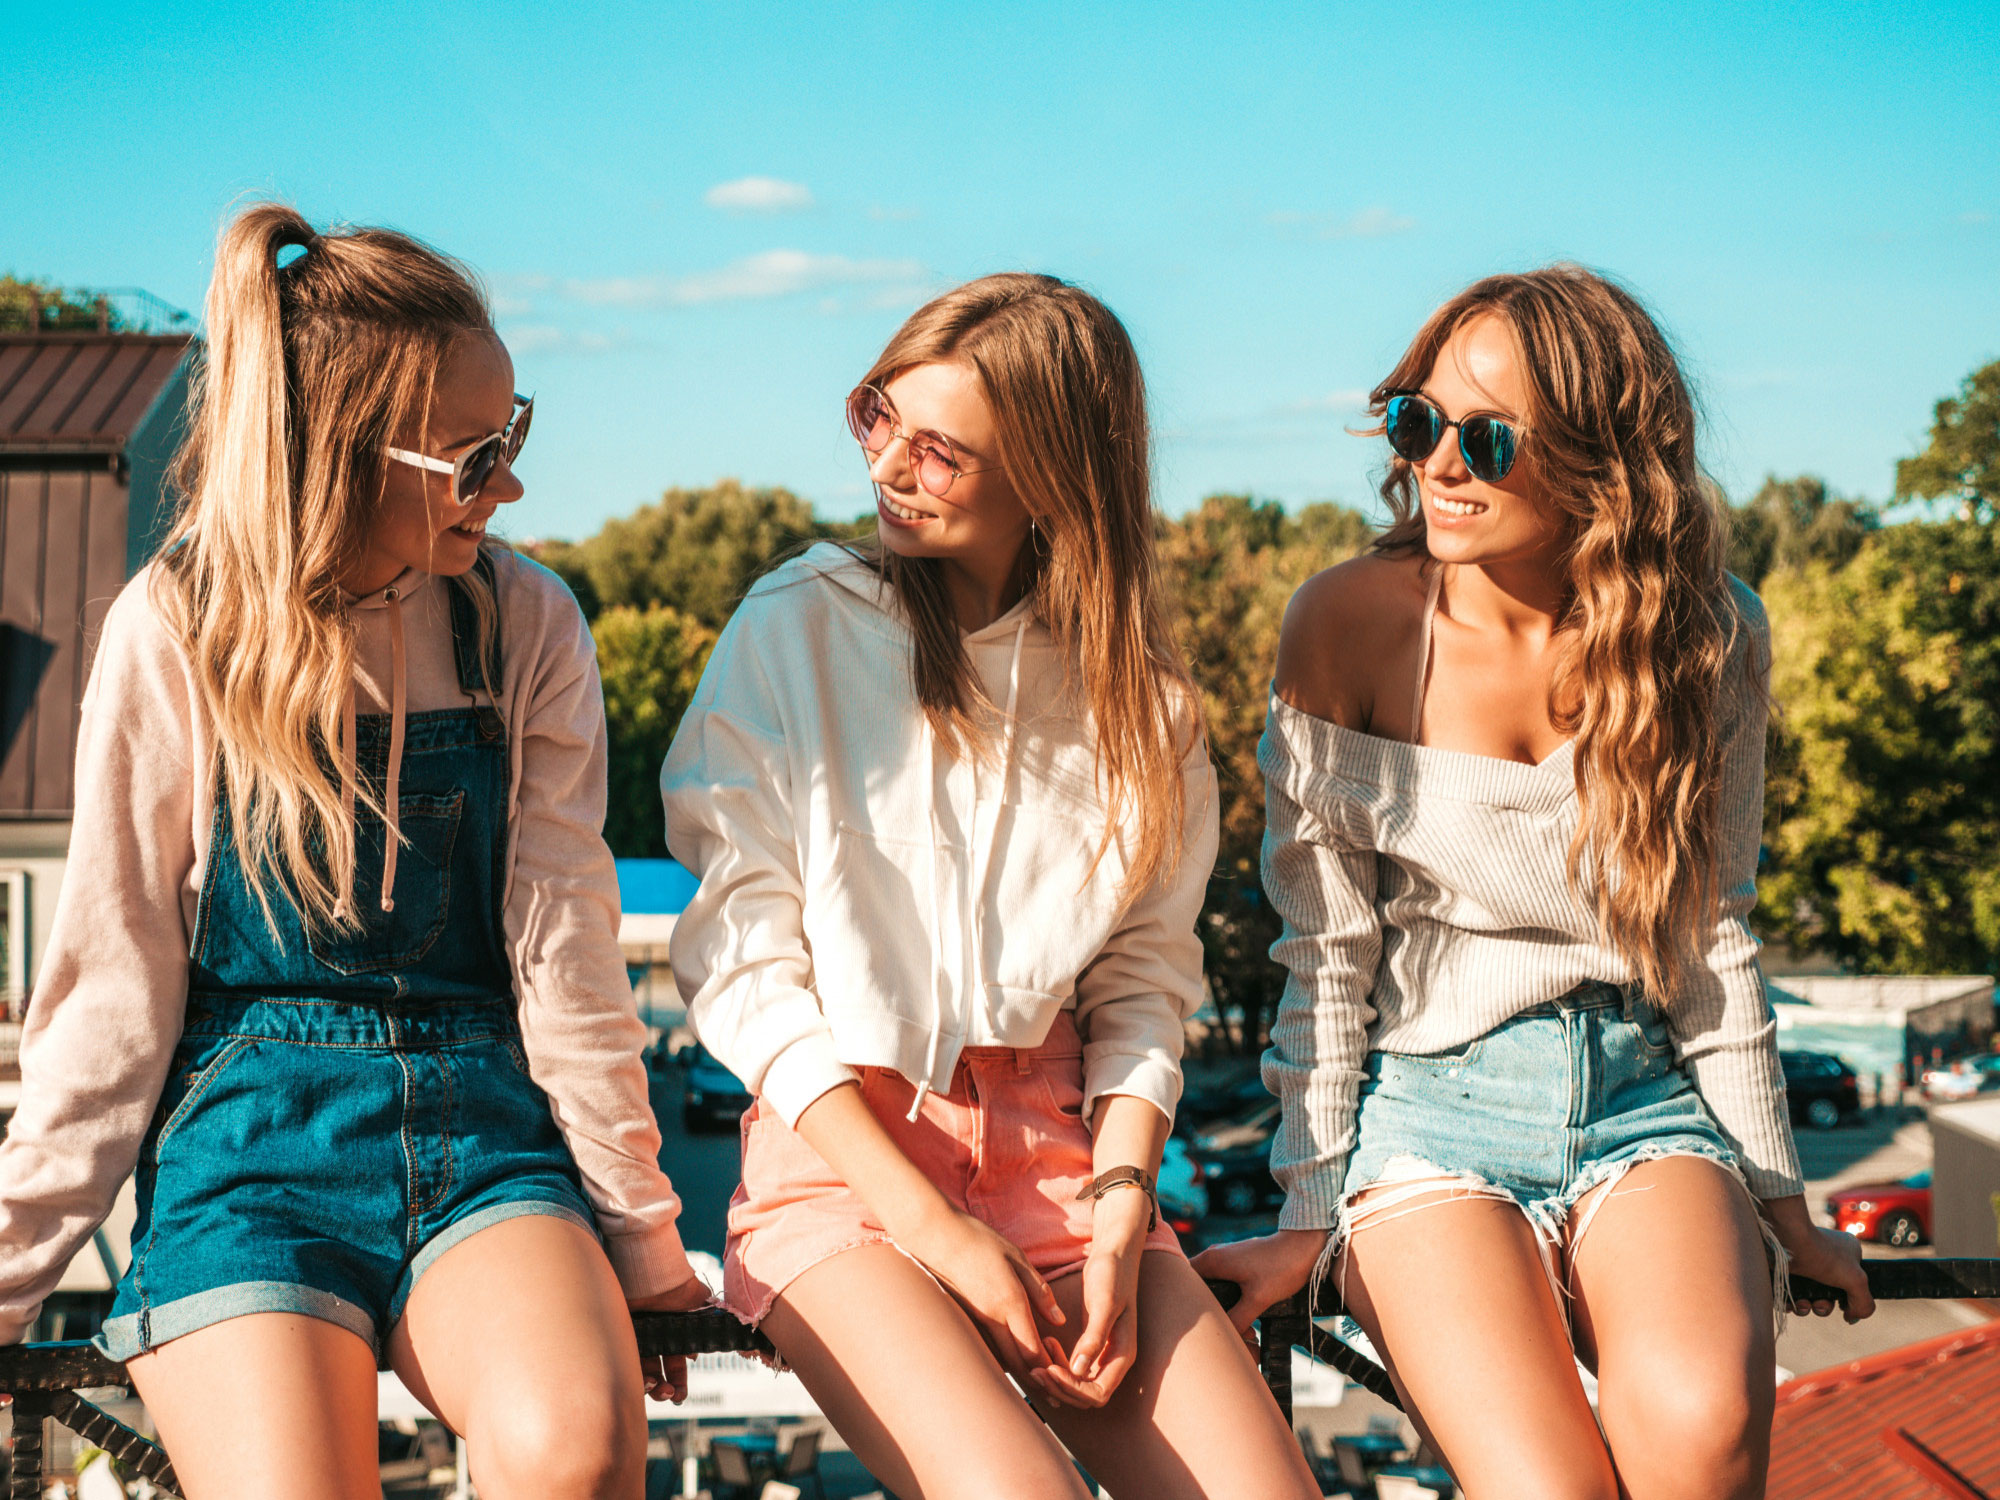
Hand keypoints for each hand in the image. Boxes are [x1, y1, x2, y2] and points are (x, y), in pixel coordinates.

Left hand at [628, 1271, 716, 1402]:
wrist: (652, 1269)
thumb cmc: (676, 1283)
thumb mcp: (698, 1301)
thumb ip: (706, 1319)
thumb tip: (701, 1347)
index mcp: (670, 1332)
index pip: (674, 1364)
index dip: (678, 1381)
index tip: (680, 1395)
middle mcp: (651, 1337)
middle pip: (656, 1372)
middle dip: (665, 1390)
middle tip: (670, 1394)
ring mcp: (634, 1337)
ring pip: (638, 1372)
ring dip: (650, 1387)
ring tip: (658, 1387)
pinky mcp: (617, 1337)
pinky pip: (622, 1363)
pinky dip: (633, 1376)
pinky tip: (646, 1379)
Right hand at [900, 1206, 1065, 1376]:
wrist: (936, 1236)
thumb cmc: (979, 1241)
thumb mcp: (1018, 1258)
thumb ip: (1040, 1291)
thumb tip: (1059, 1320)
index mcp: (1010, 1303)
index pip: (1032, 1350)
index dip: (1049, 1369)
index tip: (1065, 1380)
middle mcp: (992, 1318)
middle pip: (1017, 1363)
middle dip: (1037, 1382)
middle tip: (1055, 1396)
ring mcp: (976, 1321)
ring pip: (1002, 1358)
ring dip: (1021, 1373)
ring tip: (1040, 1383)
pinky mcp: (967, 1318)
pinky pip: (989, 1346)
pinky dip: (1005, 1358)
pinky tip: (1015, 1359)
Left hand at [1035, 1190, 1149, 1408]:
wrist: (1115, 1254)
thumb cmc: (1112, 1275)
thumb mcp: (1104, 1303)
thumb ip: (1095, 1337)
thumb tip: (1079, 1370)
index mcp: (1123, 1355)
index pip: (1097, 1394)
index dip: (1072, 1389)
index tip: (1049, 1369)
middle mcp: (1114, 1360)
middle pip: (1086, 1397)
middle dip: (1060, 1388)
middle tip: (1035, 1369)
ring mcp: (1103, 1354)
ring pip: (1078, 1385)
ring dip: (1057, 1378)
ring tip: (1038, 1357)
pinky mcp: (1092, 1344)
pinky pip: (1074, 1368)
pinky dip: (1059, 1364)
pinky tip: (1046, 1342)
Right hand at [1190, 1228, 1327, 1349]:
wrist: (1304, 1246)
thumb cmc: (1281, 1267)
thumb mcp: (1258, 1299)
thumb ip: (1237, 1319)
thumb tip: (1224, 1337)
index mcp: (1211, 1260)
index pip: (1180, 1281)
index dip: (1181, 1302)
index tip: (1187, 1322)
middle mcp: (1214, 1256)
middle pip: (1194, 1285)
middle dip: (1202, 1308)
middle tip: (1213, 1327)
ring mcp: (1225, 1257)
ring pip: (1209, 1284)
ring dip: (1217, 1303)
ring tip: (1229, 1324)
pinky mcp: (1237, 1261)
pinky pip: (1222, 1280)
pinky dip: (1226, 1297)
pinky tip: (1239, 1313)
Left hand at [1774, 1218, 1875, 1322]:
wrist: (1783, 1239)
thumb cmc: (1822, 1255)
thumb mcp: (1856, 1280)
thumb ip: (1864, 1303)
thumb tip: (1852, 1317)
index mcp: (1846, 1253)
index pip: (1851, 1281)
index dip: (1848, 1298)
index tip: (1842, 1306)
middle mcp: (1824, 1256)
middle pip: (1828, 1292)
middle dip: (1824, 1306)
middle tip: (1820, 1304)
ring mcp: (1802, 1262)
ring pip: (1807, 1294)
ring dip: (1806, 1307)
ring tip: (1803, 1304)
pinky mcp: (1783, 1269)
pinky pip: (1787, 1292)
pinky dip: (1789, 1303)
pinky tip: (1790, 1304)